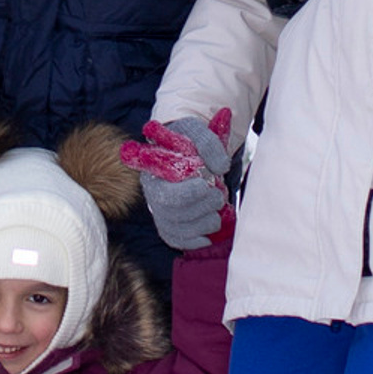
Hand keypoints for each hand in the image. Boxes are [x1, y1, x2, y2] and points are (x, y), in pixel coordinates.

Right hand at [119, 109, 234, 249]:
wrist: (187, 151)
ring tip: (217, 205)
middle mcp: (152, 195)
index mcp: (153, 171)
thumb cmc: (189, 141)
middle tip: (218, 194)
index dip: (186, 194)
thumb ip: (209, 144)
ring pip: (179, 230)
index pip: (164, 193)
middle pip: (173, 214)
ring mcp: (160, 212)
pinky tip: (210, 226)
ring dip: (205, 221)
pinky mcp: (170, 226)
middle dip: (201, 206)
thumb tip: (220, 168)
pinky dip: (197, 239)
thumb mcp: (196, 131)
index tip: (205, 184)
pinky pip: (179, 241)